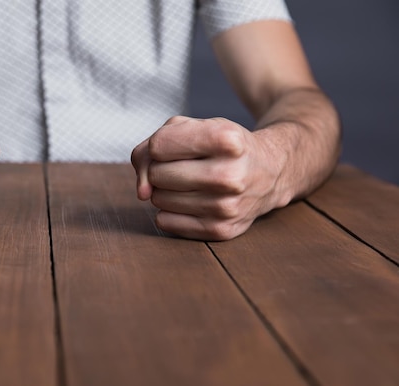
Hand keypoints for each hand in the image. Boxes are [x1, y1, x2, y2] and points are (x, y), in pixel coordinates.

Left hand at [131, 116, 288, 240]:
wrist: (270, 171)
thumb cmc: (223, 146)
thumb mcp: (193, 127)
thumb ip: (151, 147)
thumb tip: (142, 192)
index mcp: (227, 139)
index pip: (158, 146)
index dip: (160, 145)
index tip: (178, 145)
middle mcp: (230, 175)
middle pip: (157, 175)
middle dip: (162, 168)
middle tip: (187, 165)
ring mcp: (226, 207)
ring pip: (158, 199)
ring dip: (167, 190)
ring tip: (193, 182)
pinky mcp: (221, 230)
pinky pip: (165, 222)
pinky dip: (171, 211)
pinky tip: (194, 200)